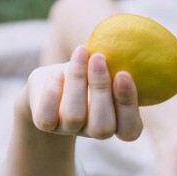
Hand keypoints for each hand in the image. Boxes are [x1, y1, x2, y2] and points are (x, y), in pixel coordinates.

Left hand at [20, 45, 142, 141]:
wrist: (53, 81)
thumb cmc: (88, 71)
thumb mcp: (106, 66)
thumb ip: (116, 66)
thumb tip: (126, 45)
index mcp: (116, 123)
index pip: (130, 130)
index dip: (128, 106)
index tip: (123, 74)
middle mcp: (93, 131)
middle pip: (102, 127)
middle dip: (101, 90)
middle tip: (98, 58)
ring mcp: (68, 129)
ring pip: (74, 117)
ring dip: (77, 81)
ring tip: (80, 53)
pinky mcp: (46, 124)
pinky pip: (47, 117)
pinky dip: (53, 92)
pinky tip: (57, 73)